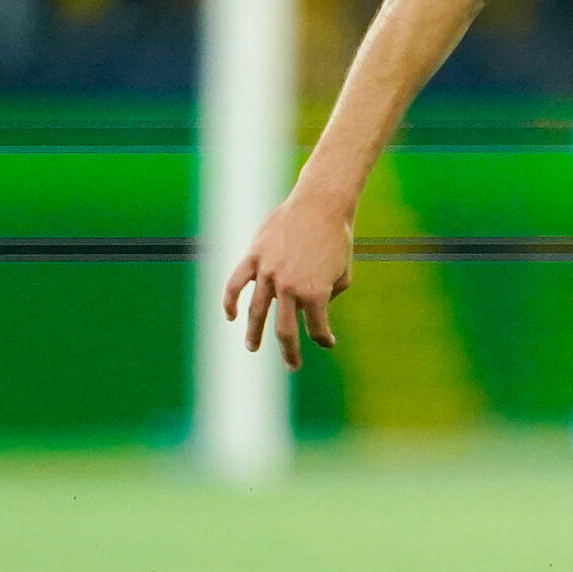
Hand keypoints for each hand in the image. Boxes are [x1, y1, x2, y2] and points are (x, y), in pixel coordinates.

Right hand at [222, 195, 353, 371]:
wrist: (320, 205)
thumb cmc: (337, 239)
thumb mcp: (344, 273)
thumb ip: (329, 297)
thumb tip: (312, 310)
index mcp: (315, 294)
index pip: (316, 329)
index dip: (323, 339)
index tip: (327, 342)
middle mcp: (289, 288)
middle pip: (285, 330)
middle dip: (289, 352)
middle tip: (292, 365)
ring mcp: (269, 273)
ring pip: (256, 312)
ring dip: (253, 333)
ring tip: (252, 347)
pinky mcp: (254, 258)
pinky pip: (235, 284)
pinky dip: (229, 302)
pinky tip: (229, 316)